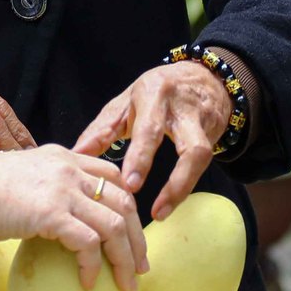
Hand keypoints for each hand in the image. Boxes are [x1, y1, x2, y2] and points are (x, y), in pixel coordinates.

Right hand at [0, 145, 148, 290]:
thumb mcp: (17, 178)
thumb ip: (41, 189)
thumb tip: (47, 215)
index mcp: (62, 157)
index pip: (111, 174)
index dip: (127, 202)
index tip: (130, 229)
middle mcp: (68, 169)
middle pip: (123, 200)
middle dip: (136, 236)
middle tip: (140, 264)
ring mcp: (62, 189)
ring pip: (114, 224)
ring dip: (125, 258)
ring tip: (127, 282)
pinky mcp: (53, 213)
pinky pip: (88, 243)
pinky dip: (94, 266)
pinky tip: (90, 283)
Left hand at [72, 61, 231, 220]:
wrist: (204, 77)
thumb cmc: (156, 91)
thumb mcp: (126, 102)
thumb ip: (102, 128)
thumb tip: (76, 154)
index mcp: (156, 95)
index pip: (150, 129)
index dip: (141, 158)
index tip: (129, 184)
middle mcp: (184, 109)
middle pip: (187, 146)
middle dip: (174, 180)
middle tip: (154, 210)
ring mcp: (203, 123)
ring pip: (201, 157)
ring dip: (182, 188)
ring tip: (160, 213)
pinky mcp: (214, 137)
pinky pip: (202, 164)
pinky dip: (185, 185)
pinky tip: (170, 203)